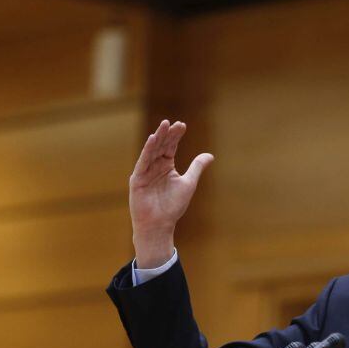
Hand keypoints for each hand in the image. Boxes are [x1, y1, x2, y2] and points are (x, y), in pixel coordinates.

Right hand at [129, 120, 213, 267]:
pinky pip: (142, 162)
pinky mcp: (137, 179)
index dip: (176, 136)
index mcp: (166, 166)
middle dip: (167, 134)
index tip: (182, 125)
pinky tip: (152, 139)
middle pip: (161, 146)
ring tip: (164, 125)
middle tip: (174, 123)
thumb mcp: (188, 183)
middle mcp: (154, 166)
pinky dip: (147, 150)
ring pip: (151, 151)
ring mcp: (145, 171)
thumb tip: (210, 155)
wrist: (159, 224)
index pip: (171, 146)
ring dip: (157, 138)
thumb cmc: (172, 206)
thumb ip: (196, 168)